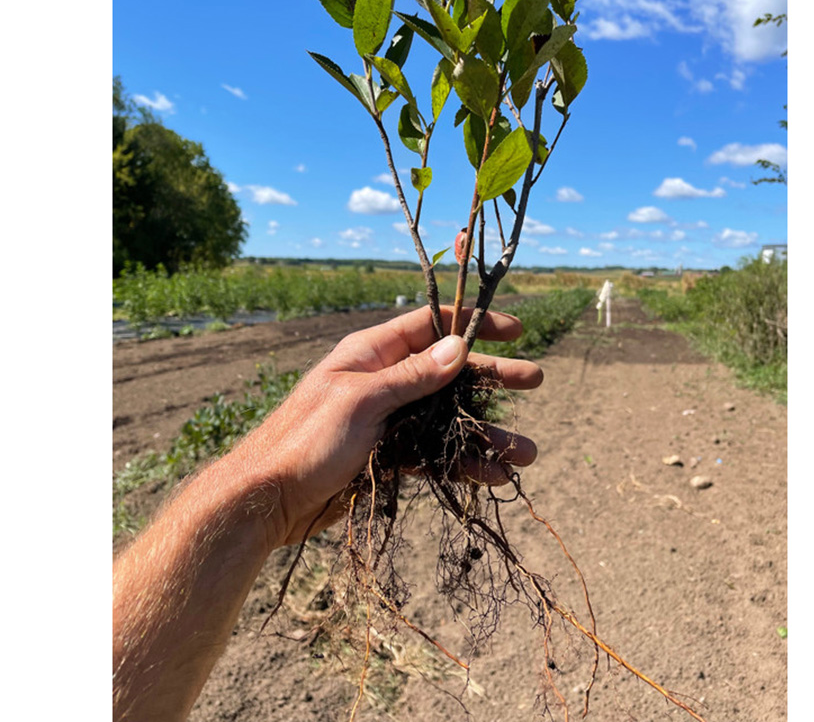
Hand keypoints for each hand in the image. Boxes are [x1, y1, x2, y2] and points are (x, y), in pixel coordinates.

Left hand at [232, 305, 541, 547]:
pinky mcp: (388, 456)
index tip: (514, 329)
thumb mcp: (360, 400)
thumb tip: (458, 348)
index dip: (473, 323)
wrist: (267, 501)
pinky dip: (462, 464)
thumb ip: (411, 377)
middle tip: (535, 380)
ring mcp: (388, 420)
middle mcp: (384, 381)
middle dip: (492, 379)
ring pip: (448, 420)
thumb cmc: (305, 439)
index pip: (430, 326)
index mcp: (372, 353)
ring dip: (486, 434)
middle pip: (449, 373)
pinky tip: (494, 477)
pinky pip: (434, 455)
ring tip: (527, 454)